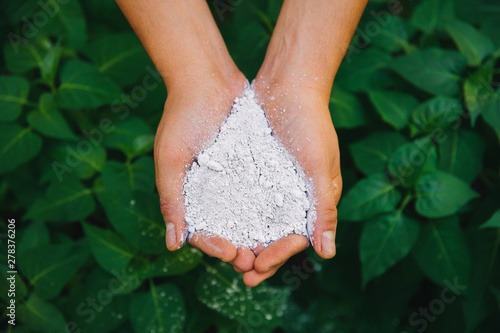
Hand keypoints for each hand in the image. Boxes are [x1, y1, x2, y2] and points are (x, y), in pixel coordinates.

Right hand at [154, 70, 256, 271]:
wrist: (207, 79)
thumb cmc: (181, 117)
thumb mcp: (170, 160)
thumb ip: (172, 200)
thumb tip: (174, 245)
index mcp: (191, 196)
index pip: (203, 232)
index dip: (215, 247)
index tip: (231, 254)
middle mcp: (214, 192)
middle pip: (230, 231)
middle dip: (243, 249)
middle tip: (258, 262)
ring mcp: (235, 179)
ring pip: (250, 216)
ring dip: (260, 235)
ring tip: (273, 248)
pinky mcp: (254, 165)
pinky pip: (264, 191)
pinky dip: (272, 207)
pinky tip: (285, 219)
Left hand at [242, 72, 342, 286]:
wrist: (290, 84)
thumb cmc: (311, 123)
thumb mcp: (321, 167)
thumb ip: (323, 209)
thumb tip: (327, 254)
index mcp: (317, 198)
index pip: (298, 237)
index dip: (278, 256)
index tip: (256, 269)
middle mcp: (298, 194)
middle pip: (278, 234)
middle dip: (261, 255)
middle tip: (241, 274)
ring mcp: (278, 182)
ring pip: (262, 220)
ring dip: (248, 239)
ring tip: (229, 256)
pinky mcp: (260, 168)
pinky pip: (249, 197)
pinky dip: (238, 214)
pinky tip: (223, 224)